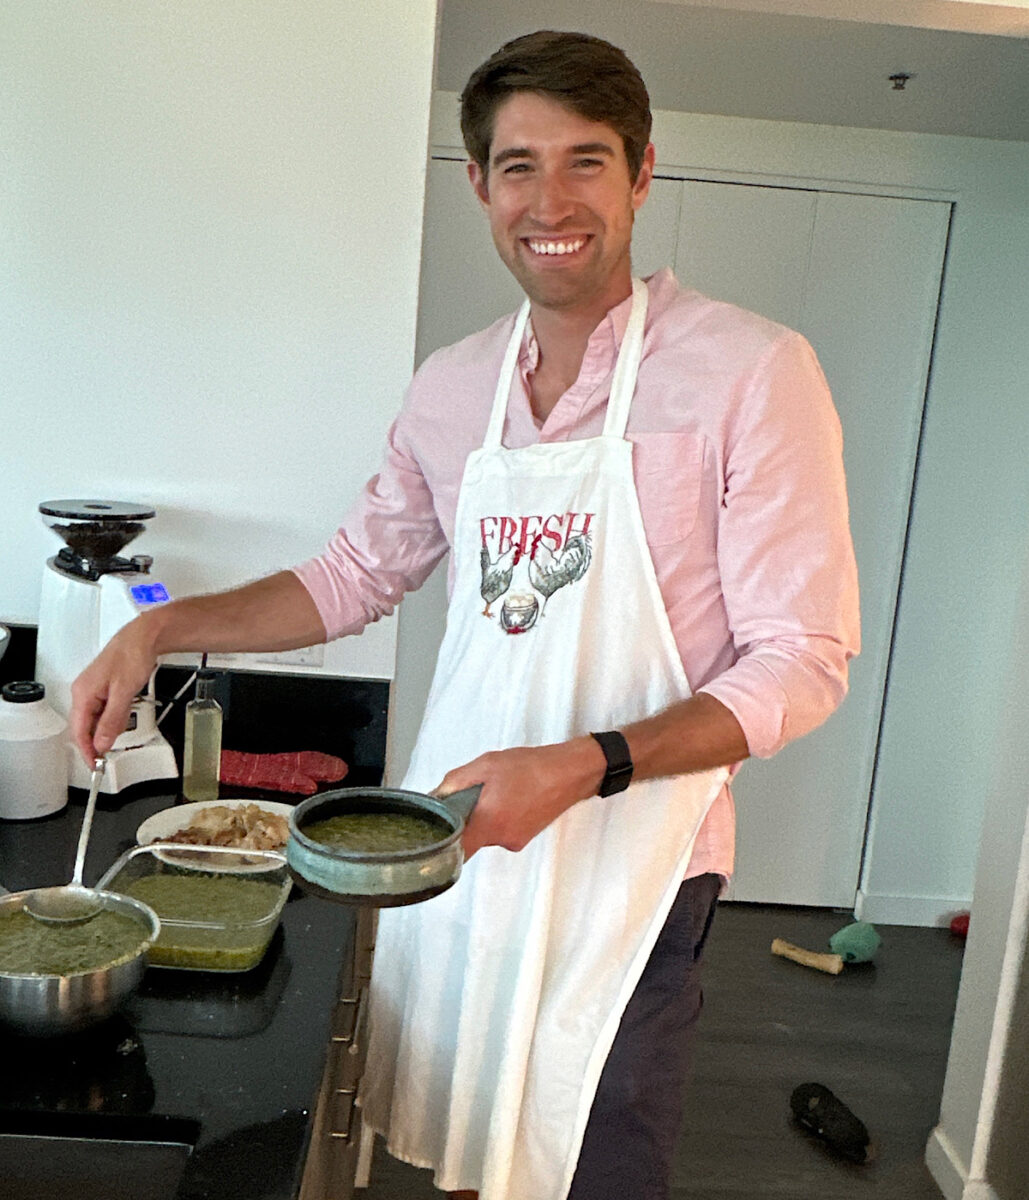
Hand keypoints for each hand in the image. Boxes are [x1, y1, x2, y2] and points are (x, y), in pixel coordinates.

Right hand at [69, 617, 158, 762]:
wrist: (144, 636)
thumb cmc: (132, 655)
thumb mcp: (124, 692)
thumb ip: (111, 720)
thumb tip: (101, 742)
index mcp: (83, 693)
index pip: (78, 731)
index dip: (87, 751)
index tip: (95, 765)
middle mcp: (84, 691)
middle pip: (85, 726)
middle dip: (97, 741)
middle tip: (108, 756)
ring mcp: (94, 689)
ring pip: (96, 719)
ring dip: (107, 730)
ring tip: (119, 733)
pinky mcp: (105, 687)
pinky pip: (105, 709)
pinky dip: (113, 718)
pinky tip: (122, 718)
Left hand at [435, 737, 604, 858]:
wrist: (570, 773)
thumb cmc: (530, 767)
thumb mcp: (486, 765)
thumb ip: (456, 781)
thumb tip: (437, 795)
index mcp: (489, 824)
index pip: (457, 852)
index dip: (443, 844)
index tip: (436, 833)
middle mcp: (502, 840)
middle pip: (471, 838)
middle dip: (467, 817)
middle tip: (473, 792)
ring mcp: (516, 841)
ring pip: (488, 832)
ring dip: (486, 814)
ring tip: (499, 789)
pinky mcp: (526, 836)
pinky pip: (503, 829)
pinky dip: (501, 815)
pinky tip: (512, 794)